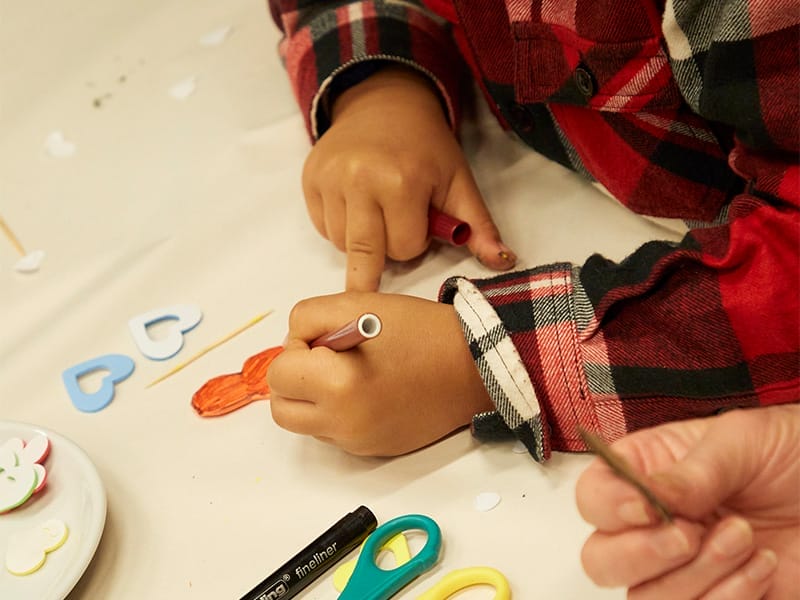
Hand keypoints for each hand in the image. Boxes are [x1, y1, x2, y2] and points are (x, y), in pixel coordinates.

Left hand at [266, 292, 493, 454]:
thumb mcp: (357, 303)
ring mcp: (358, 442)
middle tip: (325, 359)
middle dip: (294, 380)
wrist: (472, 367)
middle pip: (282, 408)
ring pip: (307, 424)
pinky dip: (340, 412)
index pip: (278, 373)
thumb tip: (293, 344)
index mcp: (337, 386)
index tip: (325, 340)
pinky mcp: (373, 450)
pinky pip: (336, 434)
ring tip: (349, 374)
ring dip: (314, 398)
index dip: (297, 348)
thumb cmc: (420, 332)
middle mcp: (343, 423)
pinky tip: (369, 391)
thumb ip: (307, 319)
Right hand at [303, 65, 515, 291]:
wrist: (385, 104)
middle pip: (366, 255)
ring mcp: (329, 179)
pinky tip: (355, 205)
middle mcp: (359, 180)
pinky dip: (340, 227)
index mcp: (402, 181)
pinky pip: (323, 228)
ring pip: (343, 246)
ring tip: (376, 211)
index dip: (415, 241)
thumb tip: (504, 262)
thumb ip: (478, 227)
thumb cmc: (426, 147)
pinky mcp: (309, 179)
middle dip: (384, 254)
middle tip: (391, 236)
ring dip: (363, 240)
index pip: (404, 249)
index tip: (420, 217)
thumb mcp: (458, 182)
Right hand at [575, 404, 799, 598]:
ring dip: (697, 577)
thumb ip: (691, 473)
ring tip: (743, 537)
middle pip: (602, 561)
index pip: (593, 500)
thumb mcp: (740, 443)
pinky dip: (731, 598)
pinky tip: (764, 564)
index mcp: (645, 475)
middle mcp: (653, 526)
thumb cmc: (791, 451)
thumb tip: (648, 498)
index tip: (646, 506)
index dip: (609, 509)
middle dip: (641, 555)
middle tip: (689, 534)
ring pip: (646, 599)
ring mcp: (684, 570)